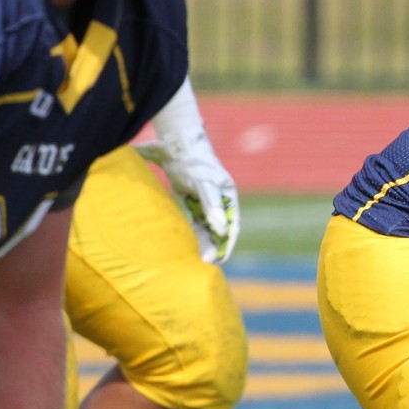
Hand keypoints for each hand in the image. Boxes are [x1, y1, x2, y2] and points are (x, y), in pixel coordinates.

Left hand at [135, 129, 238, 263]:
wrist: (177, 145)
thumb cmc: (194, 164)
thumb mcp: (204, 185)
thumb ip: (212, 206)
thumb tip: (222, 230)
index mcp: (227, 195)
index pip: (231, 224)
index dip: (227, 242)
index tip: (221, 259)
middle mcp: (219, 199)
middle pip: (219, 227)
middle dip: (214, 245)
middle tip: (205, 262)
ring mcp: (204, 199)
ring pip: (206, 225)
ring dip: (202, 241)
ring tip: (196, 258)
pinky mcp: (191, 198)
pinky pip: (193, 220)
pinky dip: (192, 231)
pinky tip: (186, 243)